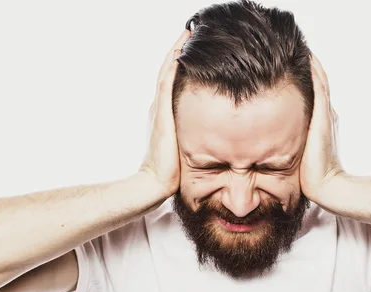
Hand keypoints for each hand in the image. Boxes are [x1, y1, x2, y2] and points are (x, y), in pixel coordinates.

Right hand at [139, 29, 190, 197]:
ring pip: (167, 70)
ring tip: (188, 32)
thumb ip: (194, 137)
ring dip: (177, 50)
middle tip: (190, 30)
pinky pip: (167, 81)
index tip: (192, 45)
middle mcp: (158, 106)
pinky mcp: (161, 112)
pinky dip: (173, 63)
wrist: (155, 181)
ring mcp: (158, 107)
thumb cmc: (170, 170)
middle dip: (179, 49)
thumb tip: (215, 135)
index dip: (181, 61)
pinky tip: (182, 50)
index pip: (172, 80)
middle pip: (169, 69)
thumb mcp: (186, 148)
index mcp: (163, 113)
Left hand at [299, 53, 343, 203]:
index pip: (311, 90)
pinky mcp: (323, 116)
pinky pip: (319, 85)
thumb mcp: (296, 153)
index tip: (287, 61)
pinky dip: (314, 69)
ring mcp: (326, 113)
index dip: (302, 74)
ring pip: (318, 78)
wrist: (325, 185)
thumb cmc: (310, 174)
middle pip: (315, 80)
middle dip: (303, 63)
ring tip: (298, 43)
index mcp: (319, 120)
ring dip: (310, 61)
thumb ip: (290, 140)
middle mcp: (325, 113)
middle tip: (292, 45)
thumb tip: (272, 137)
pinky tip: (306, 55)